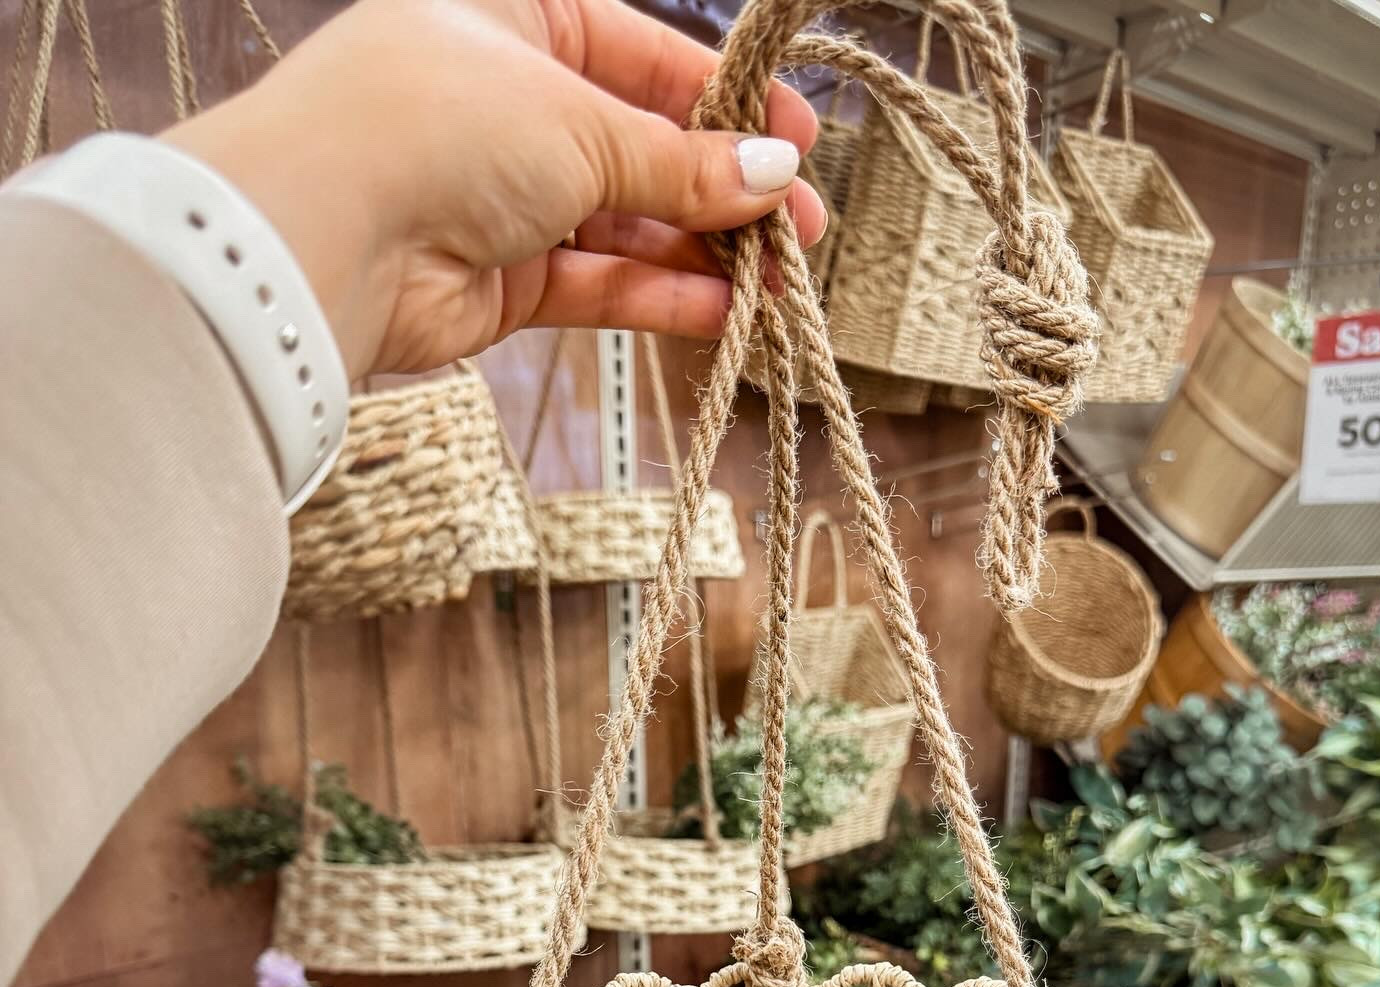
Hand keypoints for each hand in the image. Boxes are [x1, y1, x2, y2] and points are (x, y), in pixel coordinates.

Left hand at [164, 0, 824, 376]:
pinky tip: (726, 310)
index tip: (798, 143)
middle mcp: (510, 106)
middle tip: (801, 228)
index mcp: (518, 19)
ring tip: (779, 280)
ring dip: (703, 253)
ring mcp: (505, 199)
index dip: (727, 102)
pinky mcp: (500, 283)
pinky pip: (599, 284)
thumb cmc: (436, 124)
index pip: (645, 56)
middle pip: (643, 149)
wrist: (325, 232)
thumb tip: (773, 175)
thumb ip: (683, 164)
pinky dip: (662, 297)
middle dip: (726, 190)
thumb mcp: (581, 123)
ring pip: (627, 227)